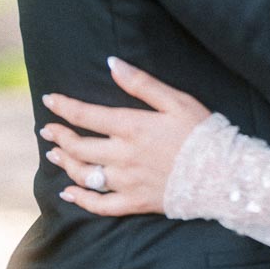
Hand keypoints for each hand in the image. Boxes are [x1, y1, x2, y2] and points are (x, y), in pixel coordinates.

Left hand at [40, 58, 210, 215]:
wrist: (221, 173)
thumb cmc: (201, 132)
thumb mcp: (175, 100)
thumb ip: (141, 83)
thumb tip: (112, 63)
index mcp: (132, 127)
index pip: (87, 115)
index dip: (65, 107)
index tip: (49, 100)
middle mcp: (123, 156)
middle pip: (80, 146)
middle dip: (59, 136)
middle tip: (48, 130)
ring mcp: (126, 182)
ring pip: (84, 174)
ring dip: (65, 163)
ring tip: (54, 155)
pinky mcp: (134, 203)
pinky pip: (99, 205)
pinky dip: (80, 200)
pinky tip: (68, 193)